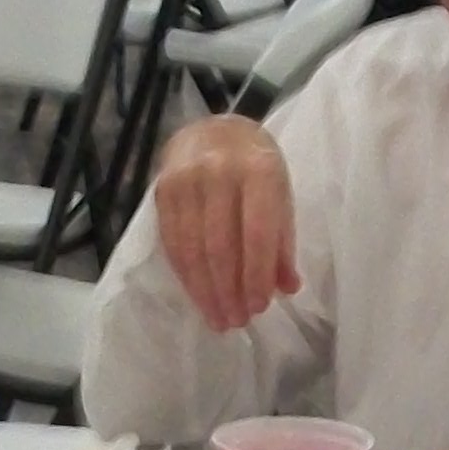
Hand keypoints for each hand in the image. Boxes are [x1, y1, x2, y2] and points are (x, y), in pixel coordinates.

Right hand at [149, 116, 300, 331]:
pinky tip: (197, 295)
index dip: (256, 275)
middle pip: (220, 246)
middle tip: (235, 321)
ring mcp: (185, 180)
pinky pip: (171, 243)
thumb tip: (286, 288)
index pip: (256, 232)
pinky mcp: (162, 190)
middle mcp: (219, 172)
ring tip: (217, 317)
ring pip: (192, 248)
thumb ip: (282, 240)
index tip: (258, 308)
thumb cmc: (255, 166)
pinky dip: (185, 274)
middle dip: (228, 290)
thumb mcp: (280, 194)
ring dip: (204, 290)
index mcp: (259, 170)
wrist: (212, 128)